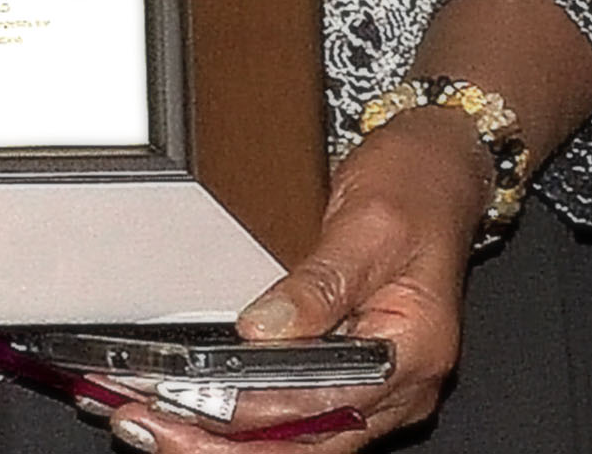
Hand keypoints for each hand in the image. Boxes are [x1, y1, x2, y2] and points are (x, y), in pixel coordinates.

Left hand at [110, 112, 488, 451]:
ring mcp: (379, 389)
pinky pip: (298, 421)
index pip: (323, 401)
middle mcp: (400, 385)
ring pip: (297, 442)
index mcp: (413, 350)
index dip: (251, 409)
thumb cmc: (417, 186)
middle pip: (306, 442)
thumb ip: (319, 282)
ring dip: (225, 441)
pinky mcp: (354, 380)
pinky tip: (197, 417)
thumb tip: (264, 328)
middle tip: (150, 425)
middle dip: (222, 443)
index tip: (189, 402)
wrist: (441, 166)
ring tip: (156, 426)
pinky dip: (246, 424)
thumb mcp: (368, 223)